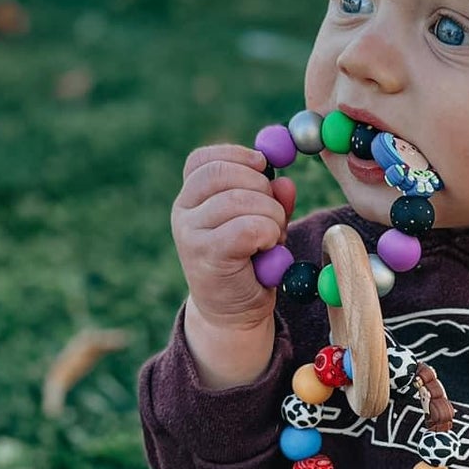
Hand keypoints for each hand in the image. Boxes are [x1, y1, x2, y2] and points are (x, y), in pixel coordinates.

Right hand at [172, 143, 295, 331]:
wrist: (233, 313)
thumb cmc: (249, 262)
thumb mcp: (264, 222)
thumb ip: (273, 199)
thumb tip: (285, 182)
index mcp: (191, 197)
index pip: (203, 160)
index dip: (236, 155)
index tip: (264, 165)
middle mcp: (182, 211)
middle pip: (222, 174)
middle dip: (260, 186)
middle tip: (275, 211)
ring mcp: (189, 233)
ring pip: (238, 200)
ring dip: (270, 214)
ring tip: (273, 236)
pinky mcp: (205, 254)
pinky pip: (246, 228)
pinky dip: (267, 232)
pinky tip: (267, 247)